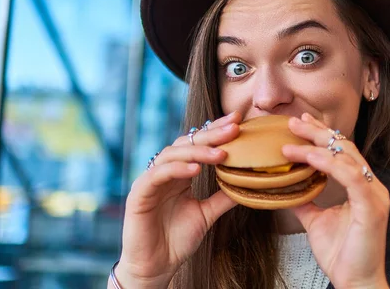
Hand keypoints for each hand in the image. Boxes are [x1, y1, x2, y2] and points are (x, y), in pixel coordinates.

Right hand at [115, 112, 240, 287]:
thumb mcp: (207, 214)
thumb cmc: (177, 240)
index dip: (217, 131)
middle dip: (212, 134)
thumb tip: (250, 183)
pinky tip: (195, 170)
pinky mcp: (139, 193)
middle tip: (234, 127)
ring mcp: (150, 180)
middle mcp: (164, 172)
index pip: (198, 145)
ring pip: (172, 154)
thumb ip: (223, 197)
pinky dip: (176, 169)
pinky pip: (157, 175)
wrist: (156, 267)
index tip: (239, 122)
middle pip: (187, 143)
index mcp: (180, 173)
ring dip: (198, 152)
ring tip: (221, 153)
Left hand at [281, 113, 389, 288]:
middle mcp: (370, 186)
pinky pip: (351, 177)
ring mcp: (373, 194)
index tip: (300, 123)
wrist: (355, 282)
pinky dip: (329, 164)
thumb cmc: (342, 254)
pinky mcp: (372, 207)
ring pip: (347, 157)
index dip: (321, 135)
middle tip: (293, 121)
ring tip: (293, 136)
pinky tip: (310, 158)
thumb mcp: (316, 221)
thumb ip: (306, 201)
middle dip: (317, 131)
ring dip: (317, 144)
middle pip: (344, 147)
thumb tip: (286, 188)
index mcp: (361, 187)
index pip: (342, 152)